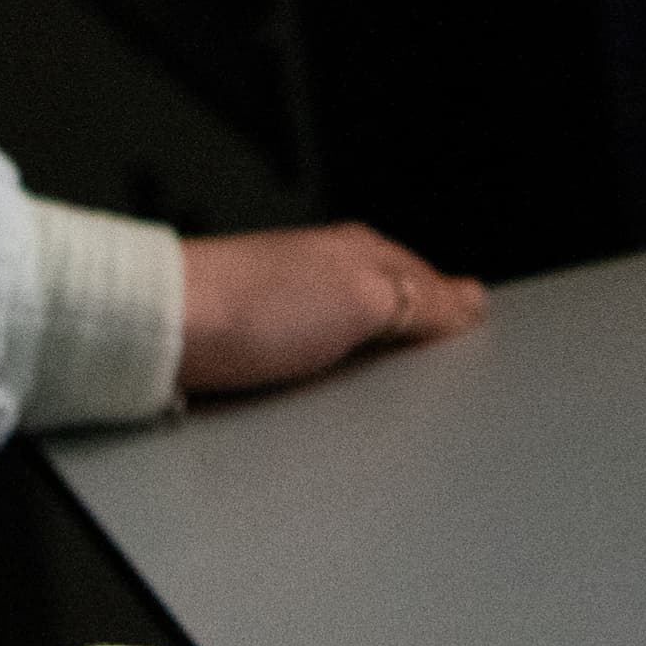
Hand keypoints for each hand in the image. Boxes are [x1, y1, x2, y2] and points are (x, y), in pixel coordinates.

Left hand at [176, 223, 486, 393]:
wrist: (163, 332)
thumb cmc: (249, 307)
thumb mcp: (358, 298)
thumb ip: (419, 299)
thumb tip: (473, 299)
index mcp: (359, 252)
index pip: (430, 281)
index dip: (457, 313)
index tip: (483, 344)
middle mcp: (327, 271)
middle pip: (396, 304)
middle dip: (424, 335)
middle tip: (451, 374)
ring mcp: (293, 304)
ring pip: (360, 330)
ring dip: (383, 358)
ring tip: (406, 391)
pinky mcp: (261, 339)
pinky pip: (323, 353)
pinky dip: (343, 373)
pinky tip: (344, 393)